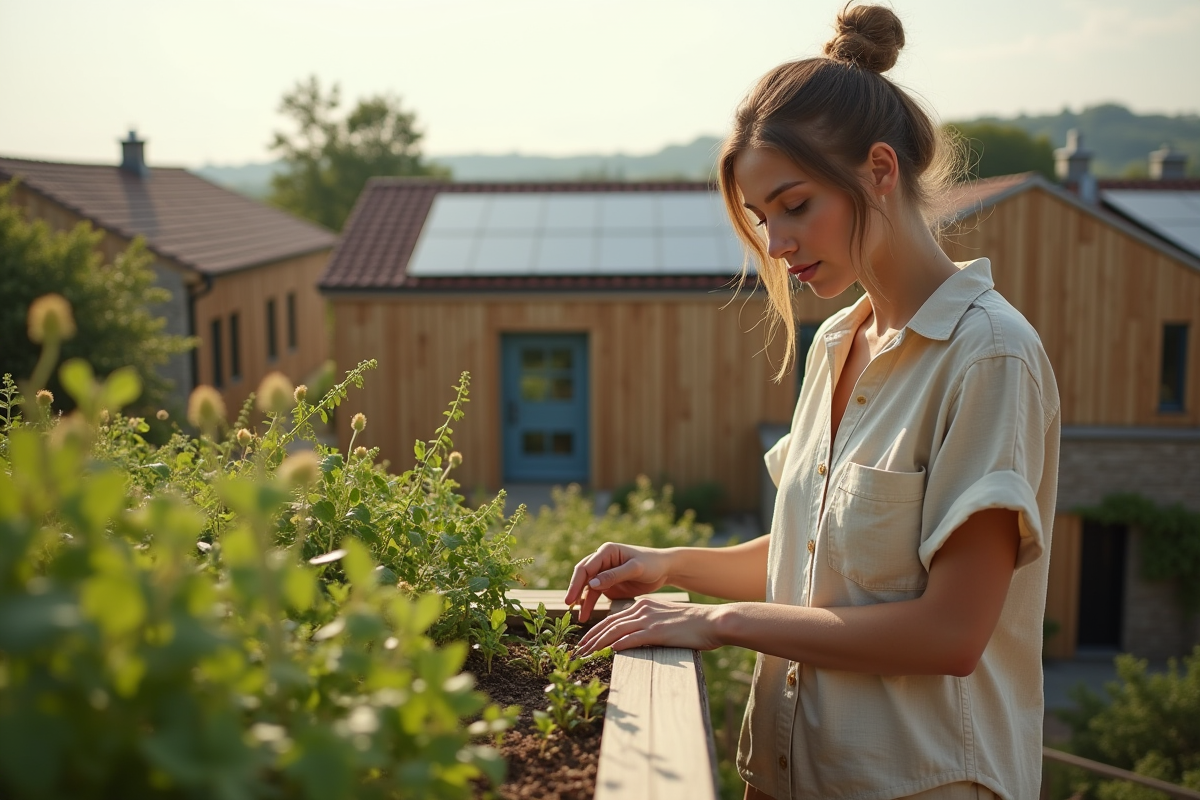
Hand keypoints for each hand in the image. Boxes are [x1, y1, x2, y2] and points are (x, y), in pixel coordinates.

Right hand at [563, 542, 672, 621]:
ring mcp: (603, 573)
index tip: (571, 598)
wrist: (664, 570)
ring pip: (587, 587)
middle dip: (575, 591)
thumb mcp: (635, 568)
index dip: (576, 582)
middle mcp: (602, 560)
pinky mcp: (607, 584)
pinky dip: (589, 604)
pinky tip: (585, 615)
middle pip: (582, 576)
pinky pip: (594, 594)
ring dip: (582, 600)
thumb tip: (591, 583)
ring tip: (579, 617)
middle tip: (568, 605)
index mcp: (606, 551)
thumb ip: (614, 575)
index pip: (586, 567)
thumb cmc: (651, 564)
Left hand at [574, 596, 724, 655]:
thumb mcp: (667, 620)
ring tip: (585, 655)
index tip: (585, 642)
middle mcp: (642, 610)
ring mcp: (649, 620)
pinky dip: (618, 645)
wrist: (714, 621)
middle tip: (577, 651)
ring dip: (597, 644)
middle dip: (590, 638)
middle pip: (608, 624)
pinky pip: (632, 639)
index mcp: (644, 606)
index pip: (613, 619)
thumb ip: (650, 626)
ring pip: (615, 631)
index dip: (596, 631)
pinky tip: (608, 652)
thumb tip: (636, 639)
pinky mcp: (657, 632)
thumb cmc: (694, 625)